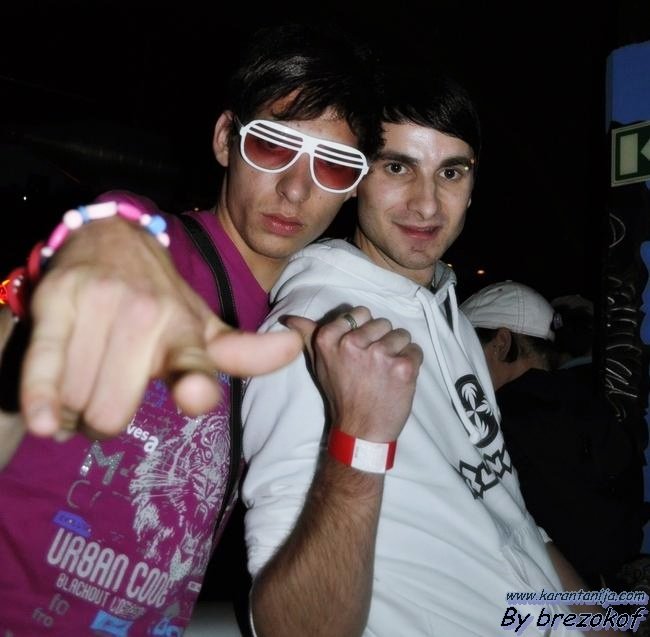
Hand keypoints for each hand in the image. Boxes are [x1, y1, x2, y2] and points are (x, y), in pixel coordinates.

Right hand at [20, 217, 301, 438]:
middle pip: (113, 414)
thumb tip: (294, 348)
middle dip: (101, 423)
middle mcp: (147, 316)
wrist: (113, 240)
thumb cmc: (160, 299)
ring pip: (77, 399)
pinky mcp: (58, 302)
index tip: (195, 394)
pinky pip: (45, 364)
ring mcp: (102, 306)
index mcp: (185, 330)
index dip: (194, 384)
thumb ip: (243, 351)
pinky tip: (41, 422)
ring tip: (78, 389)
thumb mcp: (203, 325)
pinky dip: (40, 399)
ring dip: (71, 411)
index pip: (193, 364)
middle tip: (102, 404)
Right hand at [285, 306, 421, 441]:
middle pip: (383, 322)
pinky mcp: (402, 367)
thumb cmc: (340, 395)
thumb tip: (289, 319)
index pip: (360, 313)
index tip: (360, 349)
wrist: (360, 431)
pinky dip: (412, 363)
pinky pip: (416, 350)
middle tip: (374, 364)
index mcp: (329, 339)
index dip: (365, 330)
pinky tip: (398, 378)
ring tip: (386, 372)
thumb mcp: (319, 364)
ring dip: (399, 351)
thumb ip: (307, 336)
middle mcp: (352, 343)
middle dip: (382, 340)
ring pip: (401, 335)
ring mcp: (379, 354)